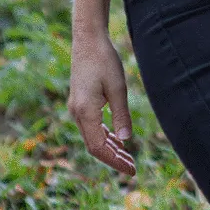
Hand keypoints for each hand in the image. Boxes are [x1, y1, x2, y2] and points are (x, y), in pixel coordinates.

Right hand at [68, 29, 136, 175]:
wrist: (88, 39)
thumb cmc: (104, 60)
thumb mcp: (118, 88)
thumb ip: (121, 115)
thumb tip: (126, 141)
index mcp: (85, 111)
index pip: (98, 147)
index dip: (114, 161)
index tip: (131, 170)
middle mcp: (77, 113)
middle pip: (94, 145)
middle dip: (113, 158)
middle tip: (132, 168)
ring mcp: (77, 108)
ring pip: (92, 137)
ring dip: (110, 148)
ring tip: (128, 157)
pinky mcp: (80, 102)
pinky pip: (91, 126)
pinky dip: (105, 136)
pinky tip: (118, 139)